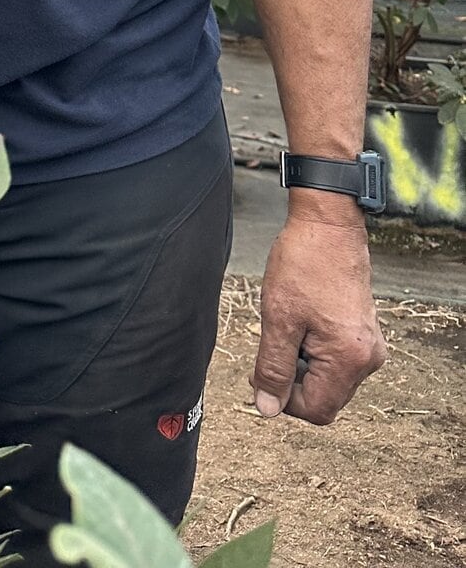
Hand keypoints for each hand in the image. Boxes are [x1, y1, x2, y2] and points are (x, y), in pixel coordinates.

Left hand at [251, 205, 385, 422]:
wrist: (328, 224)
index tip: (263, 372)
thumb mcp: (278, 318)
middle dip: (294, 380)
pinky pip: (336, 359)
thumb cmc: (303, 264)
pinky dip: (314, 349)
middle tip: (275, 342)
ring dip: (303, 363)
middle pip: (325, 397)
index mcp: (350, 360)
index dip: (284, 399)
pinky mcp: (364, 333)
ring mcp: (370, 346)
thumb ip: (273, 368)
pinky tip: (303, 320)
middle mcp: (368, 359)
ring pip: (329, 379)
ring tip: (290, 325)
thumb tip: (267, 409)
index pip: (316, 410)